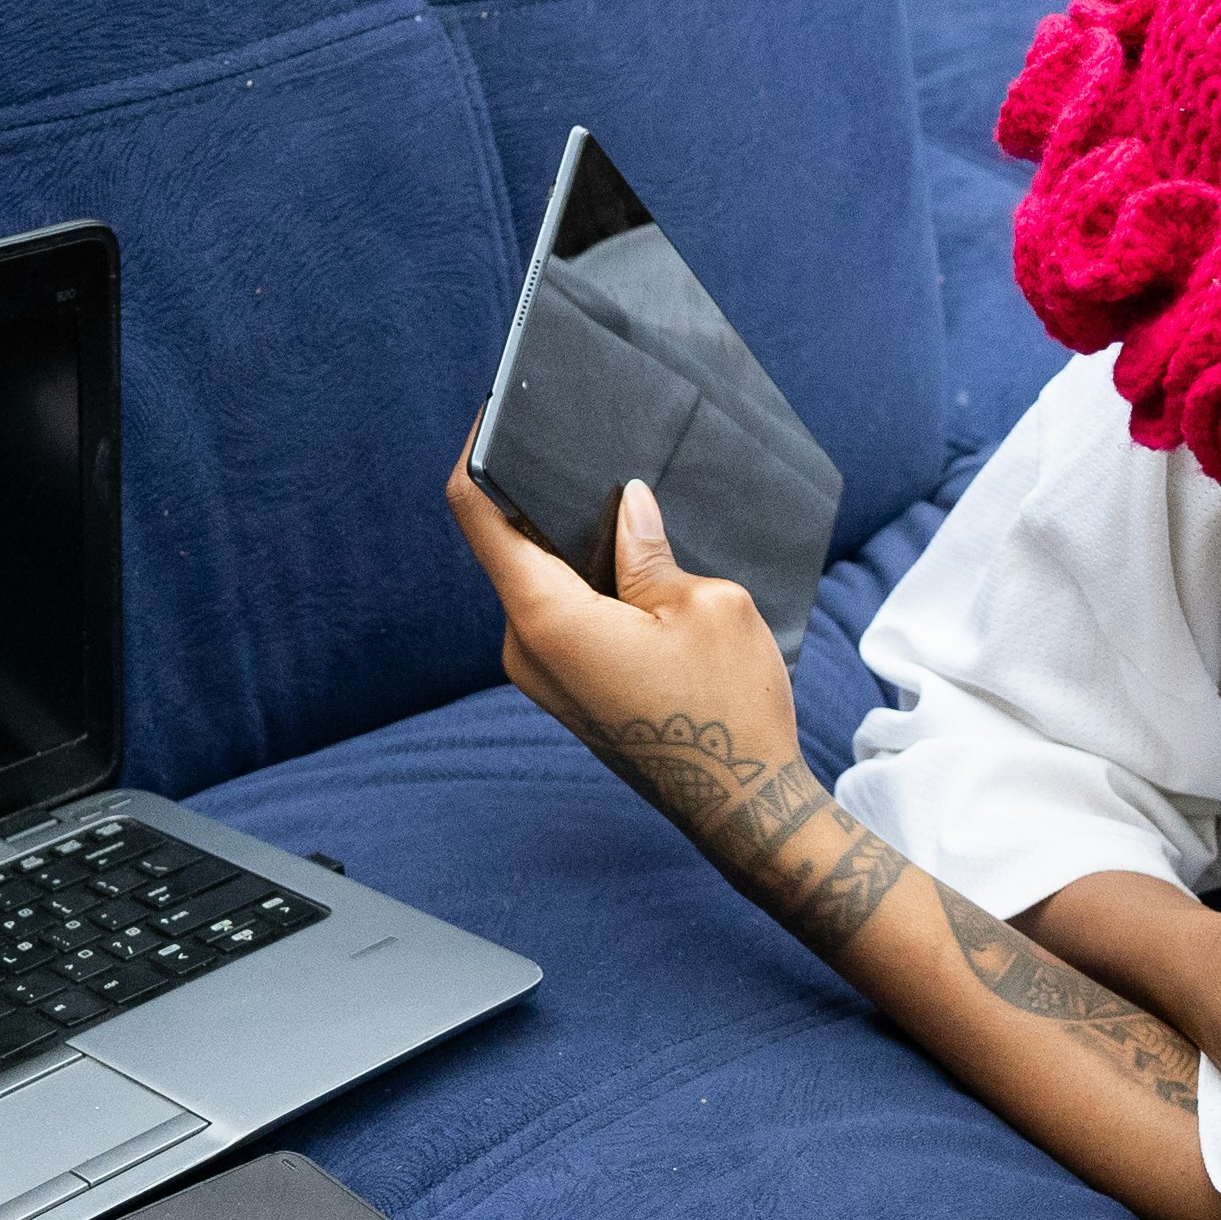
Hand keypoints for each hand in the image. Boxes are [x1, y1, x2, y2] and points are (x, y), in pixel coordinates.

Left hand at [445, 446, 803, 851]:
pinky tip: (631, 560)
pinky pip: (558, 615)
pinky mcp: (566, 688)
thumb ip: (649, 549)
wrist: (742, 808)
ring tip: (620, 498)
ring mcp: (542, 674)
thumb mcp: (705, 605)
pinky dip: (583, 580)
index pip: (477, 514)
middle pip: (508, 544)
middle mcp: (525, 648)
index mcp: (546, 618)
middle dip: (539, 493)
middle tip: (583, 444)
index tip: (500, 411)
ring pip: (537, 580)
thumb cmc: (729, 711)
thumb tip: (626, 507)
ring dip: (569, 540)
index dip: (480, 452)